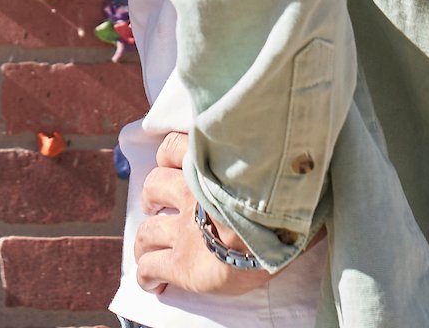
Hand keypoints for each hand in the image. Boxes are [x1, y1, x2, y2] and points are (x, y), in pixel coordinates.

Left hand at [134, 132, 274, 297]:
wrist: (273, 226)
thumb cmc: (284, 191)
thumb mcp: (270, 162)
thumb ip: (261, 157)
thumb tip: (283, 147)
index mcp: (207, 164)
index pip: (174, 147)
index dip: (170, 156)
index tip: (172, 163)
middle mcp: (189, 194)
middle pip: (153, 187)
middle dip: (152, 196)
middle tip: (158, 203)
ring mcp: (183, 231)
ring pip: (146, 231)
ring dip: (144, 239)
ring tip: (149, 245)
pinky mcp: (182, 264)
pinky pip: (151, 268)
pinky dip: (146, 275)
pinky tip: (152, 282)